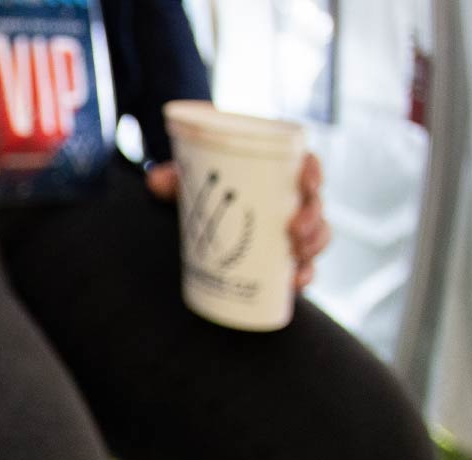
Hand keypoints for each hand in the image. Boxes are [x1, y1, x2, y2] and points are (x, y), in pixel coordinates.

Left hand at [147, 152, 330, 289]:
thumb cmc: (203, 193)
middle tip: (294, 228)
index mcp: (277, 173)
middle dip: (313, 217)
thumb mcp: (187, 183)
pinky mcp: (284, 257)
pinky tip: (296, 282)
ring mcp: (291, 230)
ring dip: (313, 245)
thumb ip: (172, 179)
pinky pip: (304, 266)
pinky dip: (305, 274)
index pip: (306, 165)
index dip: (313, 171)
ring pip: (316, 235)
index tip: (307, 181)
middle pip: (315, 205)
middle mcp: (290, 201)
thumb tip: (155, 182)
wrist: (200, 219)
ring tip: (297, 254)